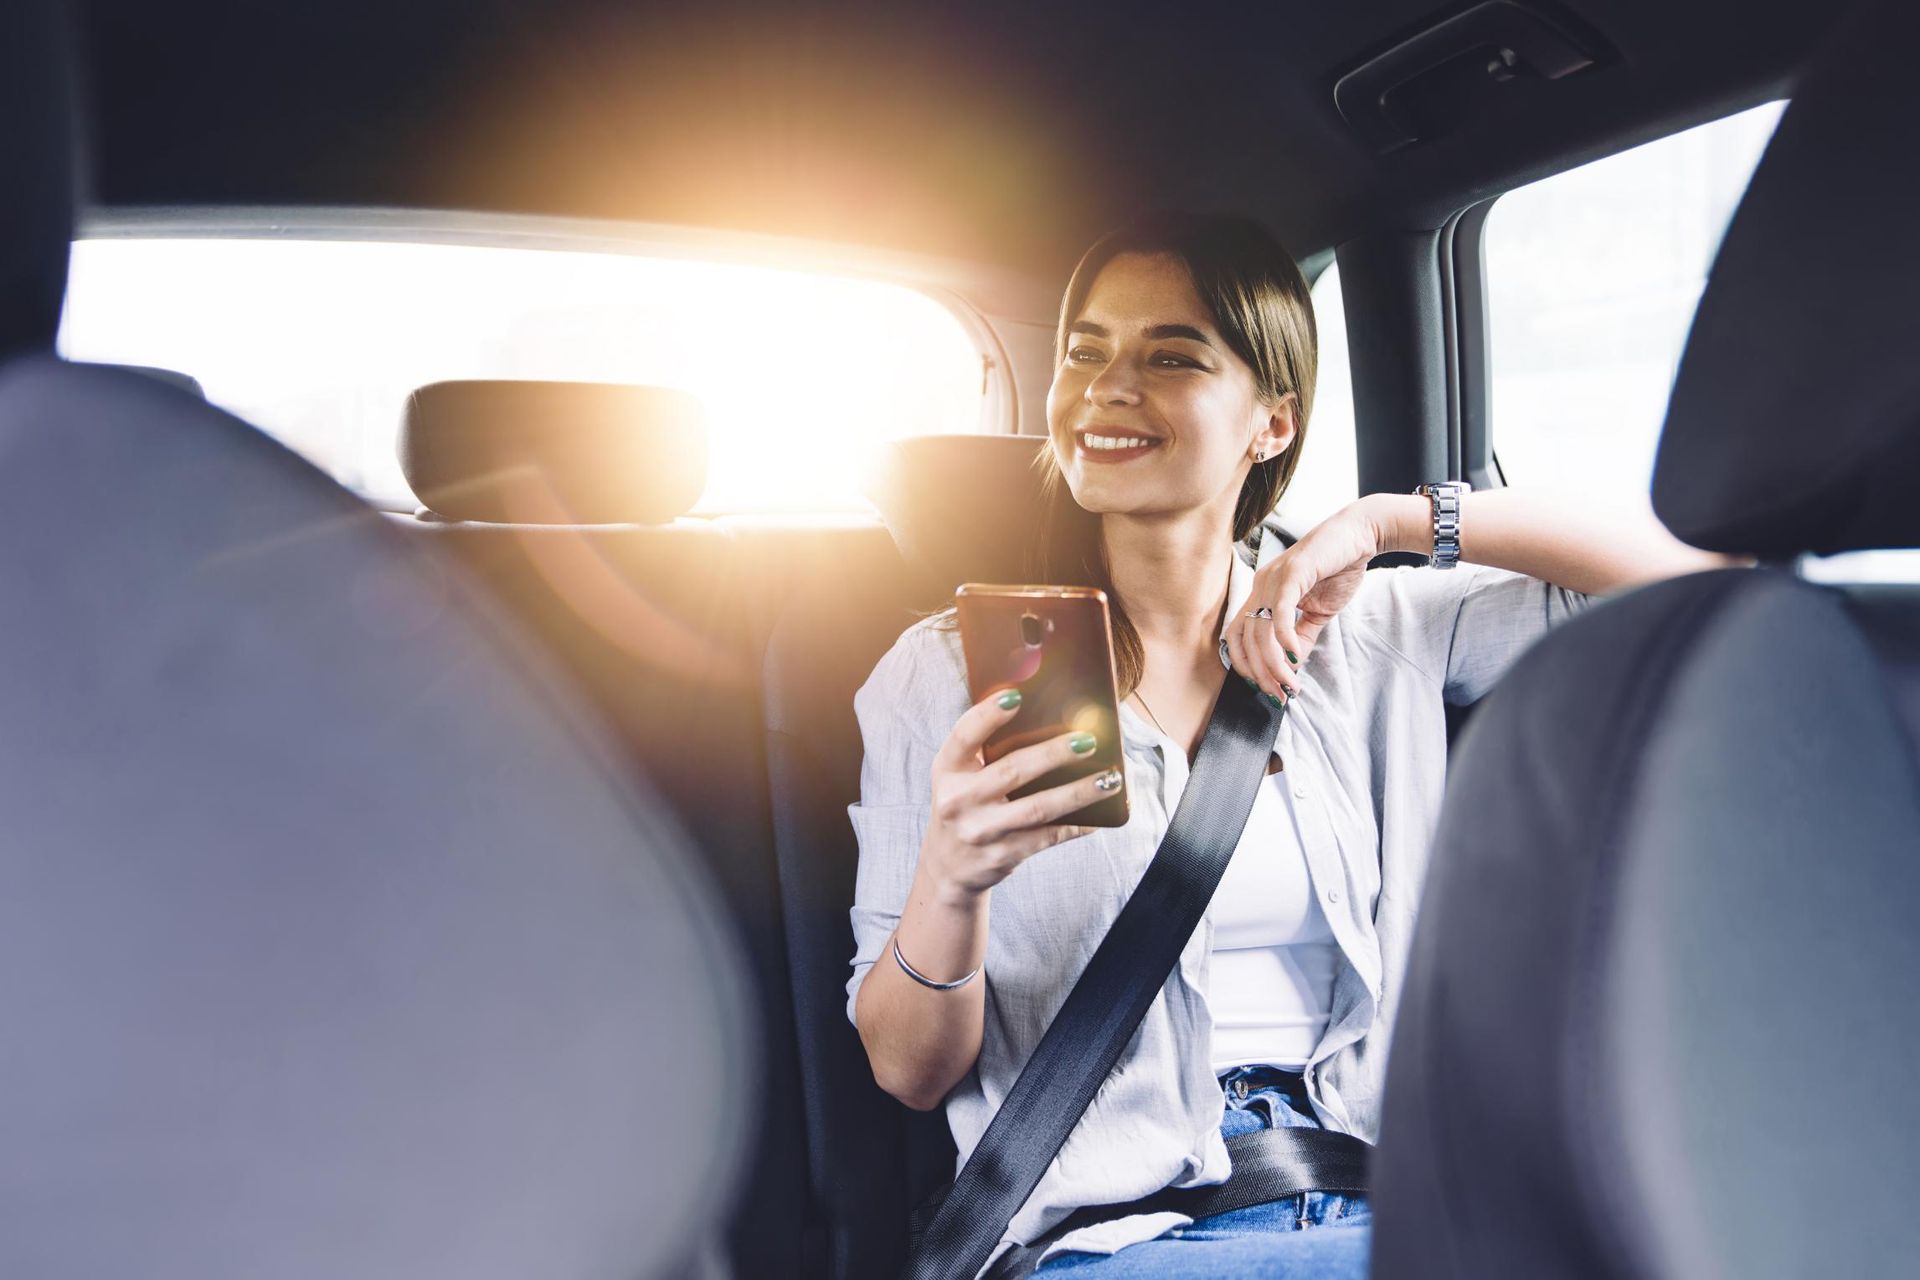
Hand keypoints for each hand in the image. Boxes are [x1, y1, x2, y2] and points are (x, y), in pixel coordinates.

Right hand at [919, 690, 1114, 897]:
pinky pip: (1048, 837)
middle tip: (1088, 740)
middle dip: (1054, 754)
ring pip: (1038, 808)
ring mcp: (982, 831)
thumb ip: (984, 749)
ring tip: (1109, 779)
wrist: (949, 867)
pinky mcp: (1003, 855)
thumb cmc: (964, 804)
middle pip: (1012, 771)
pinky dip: (1077, 825)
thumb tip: (1040, 710)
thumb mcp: (958, 776)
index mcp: (947, 769)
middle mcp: (959, 799)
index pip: (964, 735)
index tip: (1016, 696)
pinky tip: (1100, 816)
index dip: (989, 715)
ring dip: (1078, 792)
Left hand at [1224, 499, 1386, 703]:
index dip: (1247, 666)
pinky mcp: (1293, 572)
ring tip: (1291, 684)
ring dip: (1274, 664)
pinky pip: (1280, 611)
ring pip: (1260, 630)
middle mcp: (1261, 585)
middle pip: (1245, 638)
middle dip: (1260, 673)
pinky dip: (1284, 638)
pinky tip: (1295, 656)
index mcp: (1262, 594)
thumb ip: (1301, 637)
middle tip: (1280, 695)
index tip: (1267, 687)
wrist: (1361, 535)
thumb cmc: (1338, 569)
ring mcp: (1273, 578)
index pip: (1239, 636)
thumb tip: (1290, 667)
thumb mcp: (1318, 612)